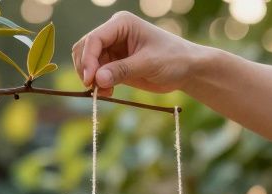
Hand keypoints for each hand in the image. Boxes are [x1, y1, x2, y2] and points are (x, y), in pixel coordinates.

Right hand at [71, 11, 202, 95]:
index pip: (95, 39)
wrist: (186, 69)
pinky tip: (107, 93)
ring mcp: (113, 48)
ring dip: (91, 78)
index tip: (90, 80)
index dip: (88, 59)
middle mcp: (113, 33)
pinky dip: (97, 84)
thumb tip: (97, 79)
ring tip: (104, 92)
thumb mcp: (148, 63)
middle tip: (95, 88)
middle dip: (86, 68)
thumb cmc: (173, 59)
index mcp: (122, 24)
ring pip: (88, 62)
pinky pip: (97, 73)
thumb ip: (122, 70)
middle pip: (85, 48)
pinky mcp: (114, 64)